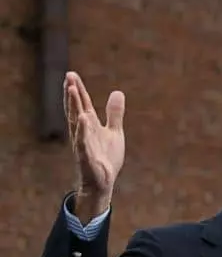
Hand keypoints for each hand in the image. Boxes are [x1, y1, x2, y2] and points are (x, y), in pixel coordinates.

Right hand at [65, 72, 125, 209]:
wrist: (103, 182)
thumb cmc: (105, 157)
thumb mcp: (114, 132)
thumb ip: (114, 113)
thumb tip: (117, 92)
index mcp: (90, 126)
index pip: (82, 104)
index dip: (78, 90)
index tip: (72, 74)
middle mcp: (84, 132)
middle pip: (76, 110)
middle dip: (73, 94)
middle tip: (69, 77)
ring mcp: (83, 144)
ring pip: (77, 123)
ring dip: (74, 107)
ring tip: (73, 91)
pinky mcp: (86, 157)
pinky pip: (83, 143)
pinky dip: (82, 131)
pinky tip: (83, 119)